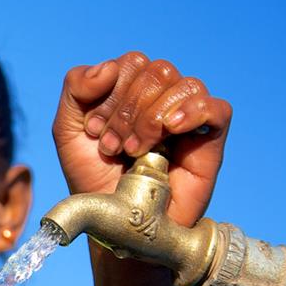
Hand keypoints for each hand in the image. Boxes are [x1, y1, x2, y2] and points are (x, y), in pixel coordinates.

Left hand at [54, 52, 232, 227]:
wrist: (115, 221)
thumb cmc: (92, 178)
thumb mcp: (67, 131)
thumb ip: (75, 88)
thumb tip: (110, 66)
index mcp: (131, 90)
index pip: (131, 63)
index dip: (111, 95)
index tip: (95, 132)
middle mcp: (161, 99)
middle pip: (157, 71)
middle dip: (129, 110)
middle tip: (114, 147)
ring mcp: (187, 117)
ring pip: (184, 84)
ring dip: (152, 118)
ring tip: (135, 151)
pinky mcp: (209, 140)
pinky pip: (218, 108)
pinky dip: (196, 111)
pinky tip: (172, 129)